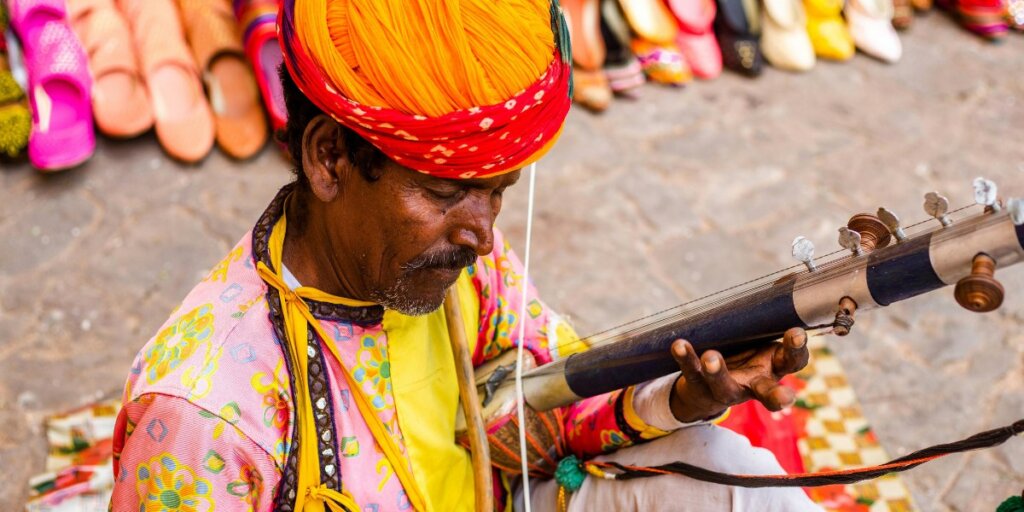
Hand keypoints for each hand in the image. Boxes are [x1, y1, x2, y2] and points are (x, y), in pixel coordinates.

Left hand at [668, 327, 809, 423]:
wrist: (706, 389)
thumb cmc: (742, 354)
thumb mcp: (759, 336)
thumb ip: (769, 314)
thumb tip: (787, 278)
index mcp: (773, 367)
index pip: (793, 361)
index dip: (797, 349)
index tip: (796, 332)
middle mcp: (754, 383)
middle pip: (767, 392)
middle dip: (777, 396)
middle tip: (784, 397)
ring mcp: (726, 388)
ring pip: (724, 386)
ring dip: (717, 373)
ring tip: (710, 358)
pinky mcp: (700, 386)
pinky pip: (692, 373)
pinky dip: (686, 359)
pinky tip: (679, 345)